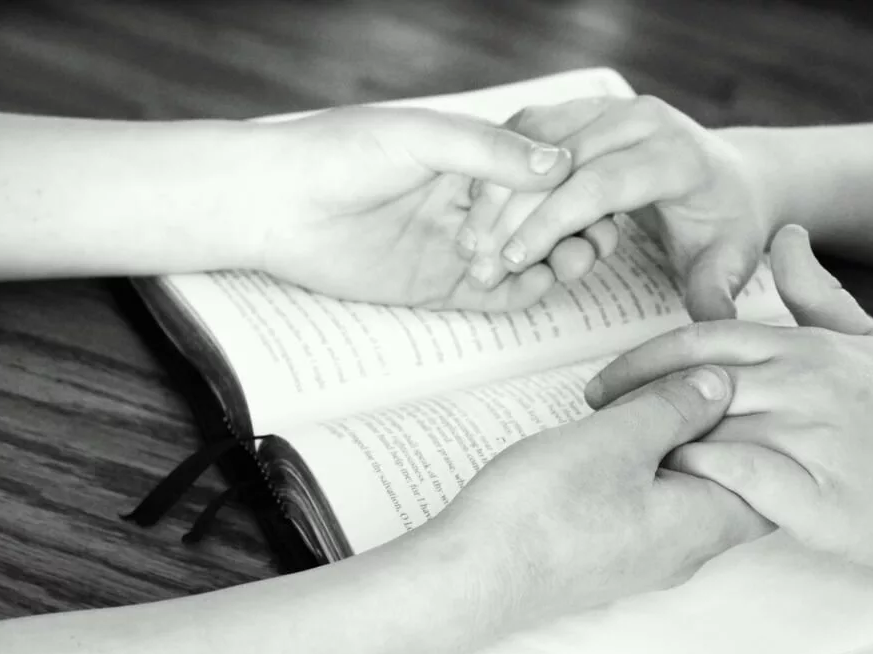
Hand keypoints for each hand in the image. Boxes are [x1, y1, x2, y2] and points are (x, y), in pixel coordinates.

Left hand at [250, 106, 573, 309]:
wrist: (274, 204)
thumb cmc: (339, 152)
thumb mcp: (421, 137)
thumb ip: (489, 152)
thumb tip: (559, 164)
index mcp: (471, 157)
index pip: (541, 175)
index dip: (573, 188)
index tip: (597, 196)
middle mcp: (472, 202)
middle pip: (544, 220)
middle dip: (575, 228)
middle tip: (596, 238)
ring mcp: (458, 246)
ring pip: (528, 259)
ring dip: (558, 261)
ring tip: (573, 261)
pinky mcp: (438, 286)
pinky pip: (495, 296)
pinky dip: (525, 293)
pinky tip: (541, 283)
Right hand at [426, 363, 772, 623]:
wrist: (472, 576)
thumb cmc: (546, 510)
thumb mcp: (618, 438)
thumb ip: (677, 407)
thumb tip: (721, 386)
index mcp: (703, 523)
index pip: (773, 480)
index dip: (765, 427)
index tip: (742, 382)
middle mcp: (685, 551)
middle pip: (731, 485)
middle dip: (720, 432)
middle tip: (694, 384)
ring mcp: (646, 559)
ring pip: (688, 495)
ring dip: (677, 448)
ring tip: (649, 403)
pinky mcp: (609, 557)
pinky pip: (652, 509)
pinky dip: (648, 469)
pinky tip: (616, 440)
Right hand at [456, 96, 769, 319]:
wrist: (732, 177)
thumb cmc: (727, 224)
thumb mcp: (730, 260)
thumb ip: (716, 291)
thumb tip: (713, 322)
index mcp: (675, 155)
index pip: (597, 185)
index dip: (549, 223)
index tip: (513, 261)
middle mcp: (641, 120)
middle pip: (555, 162)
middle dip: (510, 212)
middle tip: (477, 261)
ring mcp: (610, 108)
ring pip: (533, 140)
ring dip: (496, 190)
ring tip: (470, 242)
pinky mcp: (586, 109)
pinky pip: (529, 131)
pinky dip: (500, 168)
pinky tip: (478, 212)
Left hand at [583, 225, 872, 582]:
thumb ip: (820, 294)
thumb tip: (785, 234)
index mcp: (810, 347)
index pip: (701, 341)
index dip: (641, 360)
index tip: (604, 383)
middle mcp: (808, 384)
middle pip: (690, 381)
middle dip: (628, 399)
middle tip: (588, 418)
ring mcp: (815, 440)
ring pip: (706, 429)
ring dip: (652, 445)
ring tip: (610, 464)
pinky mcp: (821, 500)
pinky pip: (738, 483)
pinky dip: (697, 485)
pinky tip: (669, 497)